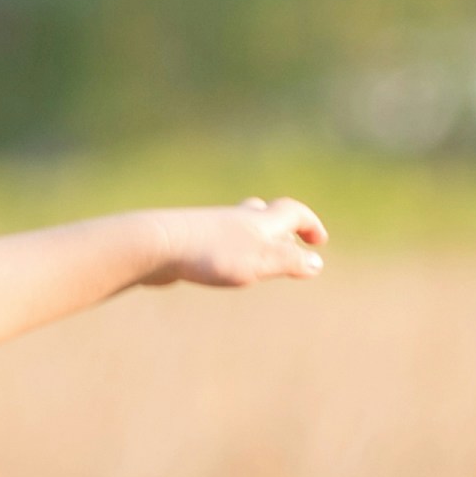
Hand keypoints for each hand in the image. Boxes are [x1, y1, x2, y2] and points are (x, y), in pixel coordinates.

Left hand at [157, 196, 328, 288]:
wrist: (156, 245)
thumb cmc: (211, 254)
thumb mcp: (260, 261)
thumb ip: (290, 261)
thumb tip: (317, 263)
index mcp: (259, 220)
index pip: (293, 212)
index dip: (309, 224)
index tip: (319, 241)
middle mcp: (236, 218)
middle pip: (265, 213)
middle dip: (282, 225)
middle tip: (290, 241)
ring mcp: (210, 227)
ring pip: (238, 225)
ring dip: (253, 236)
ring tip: (256, 255)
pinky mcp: (187, 241)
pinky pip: (213, 241)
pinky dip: (226, 248)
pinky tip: (215, 263)